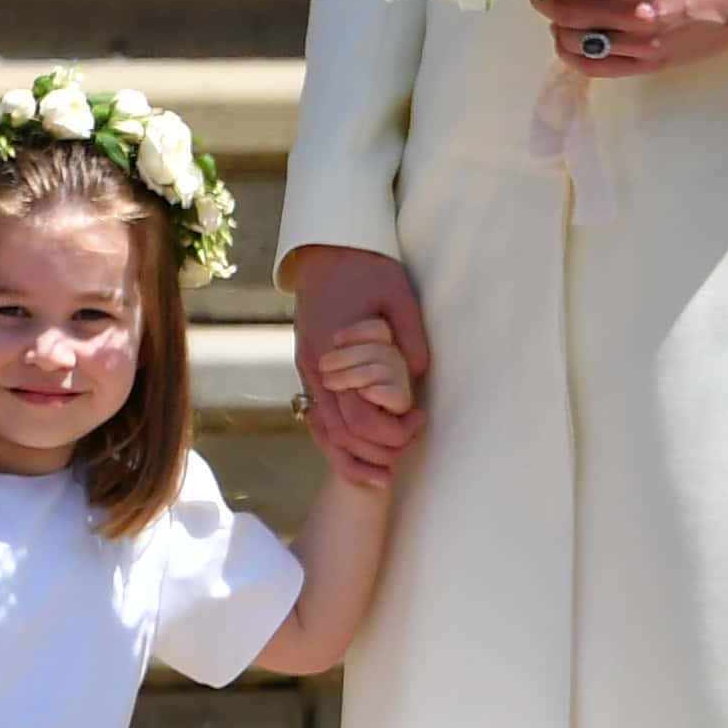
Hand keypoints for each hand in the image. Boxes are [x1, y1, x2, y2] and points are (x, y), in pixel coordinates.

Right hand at [287, 244, 430, 486]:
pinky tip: (354, 454)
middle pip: (339, 431)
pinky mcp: (308, 370)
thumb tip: (419, 375)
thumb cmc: (365, 269)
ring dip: (351, 456)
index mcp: (335, 352)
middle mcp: (316, 368)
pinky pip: (317, 416)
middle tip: (409, 449)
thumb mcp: (399, 295)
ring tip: (381, 475)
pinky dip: (334, 442)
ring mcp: (308, 371)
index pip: (358, 415)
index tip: (419, 420)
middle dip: (376, 451)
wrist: (325, 252)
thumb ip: (410, 336)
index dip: (390, 430)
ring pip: (323, 430)